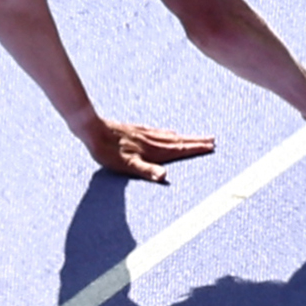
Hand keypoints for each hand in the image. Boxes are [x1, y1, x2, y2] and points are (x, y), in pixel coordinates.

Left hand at [77, 118, 215, 183]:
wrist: (92, 130)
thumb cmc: (107, 151)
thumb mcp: (125, 165)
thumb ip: (146, 170)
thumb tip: (164, 175)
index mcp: (153, 150)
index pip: (179, 149)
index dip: (195, 148)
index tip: (211, 146)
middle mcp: (152, 140)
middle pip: (179, 140)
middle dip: (196, 141)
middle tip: (212, 140)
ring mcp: (145, 134)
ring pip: (170, 135)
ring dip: (185, 137)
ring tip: (198, 137)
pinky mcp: (136, 130)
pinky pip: (159, 132)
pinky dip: (169, 133)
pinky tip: (168, 133)